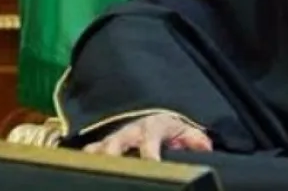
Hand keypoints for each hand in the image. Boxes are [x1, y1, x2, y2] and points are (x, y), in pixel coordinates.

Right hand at [83, 112, 212, 159]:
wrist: (152, 114)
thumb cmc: (170, 127)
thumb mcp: (185, 129)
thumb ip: (195, 139)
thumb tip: (206, 148)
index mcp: (151, 128)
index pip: (149, 144)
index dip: (150, 157)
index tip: (152, 166)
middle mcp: (129, 132)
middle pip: (114, 145)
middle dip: (110, 156)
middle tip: (113, 170)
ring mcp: (113, 138)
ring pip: (97, 149)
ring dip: (93, 160)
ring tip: (90, 173)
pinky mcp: (102, 144)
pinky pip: (88, 152)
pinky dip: (84, 161)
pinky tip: (81, 172)